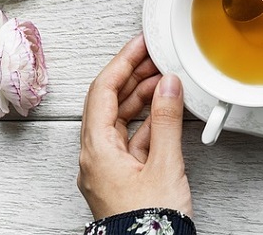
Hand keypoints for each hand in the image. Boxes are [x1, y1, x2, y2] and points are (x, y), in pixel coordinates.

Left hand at [78, 34, 192, 218]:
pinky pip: (130, 139)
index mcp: (96, 150)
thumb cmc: (147, 221)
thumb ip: (166, 120)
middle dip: (132, 76)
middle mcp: (95, 157)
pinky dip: (147, 121)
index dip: (122, 62)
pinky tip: (165, 112)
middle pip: (107, 103)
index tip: (140, 44)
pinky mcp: (122, 178)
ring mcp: (107, 168)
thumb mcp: (163, 165)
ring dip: (141, 97)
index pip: (102, 91)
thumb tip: (168, 85)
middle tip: (155, 57)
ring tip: (165, 80)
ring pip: (119, 120)